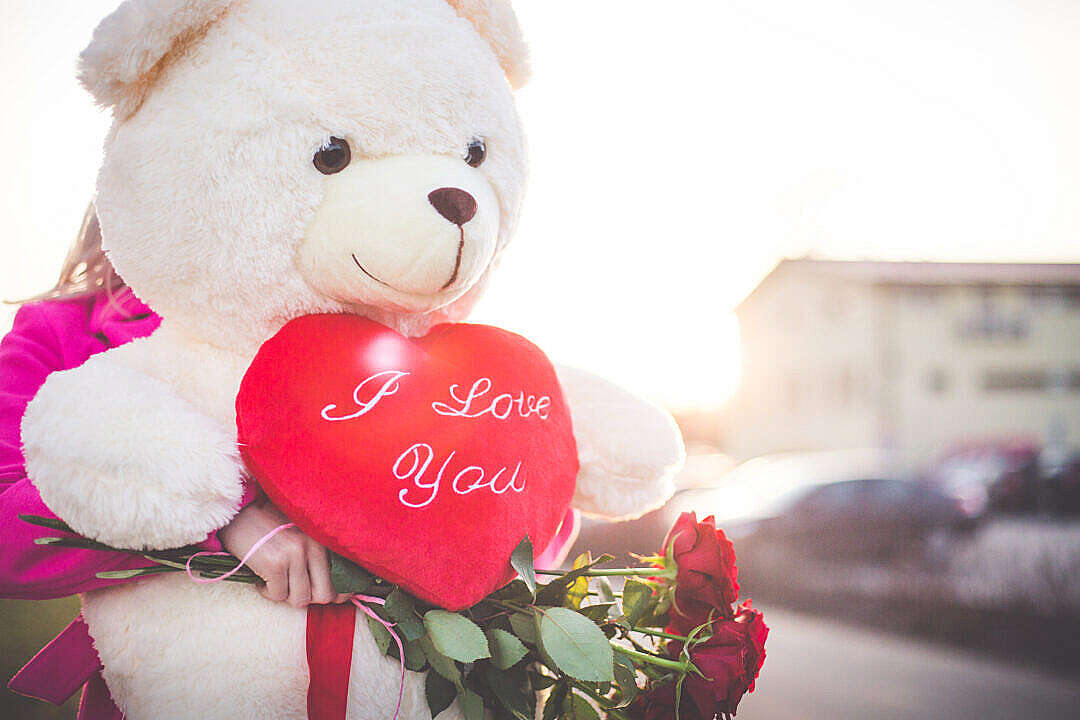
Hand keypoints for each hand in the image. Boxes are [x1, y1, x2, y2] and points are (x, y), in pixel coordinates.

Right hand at [219, 499, 350, 607]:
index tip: (326, 597)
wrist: (238, 511)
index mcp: (323, 540)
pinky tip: (261, 577)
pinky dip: (267, 591)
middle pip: (324, 595)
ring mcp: (295, 555)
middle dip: (308, 597)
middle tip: (292, 588)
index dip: (337, 595)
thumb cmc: (269, 525)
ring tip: (275, 580)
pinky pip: (278, 595)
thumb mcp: (301, 534)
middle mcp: (313, 547)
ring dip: (285, 594)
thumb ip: (316, 555)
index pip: (342, 578)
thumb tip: (333, 594)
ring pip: (300, 599)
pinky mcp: (275, 564)